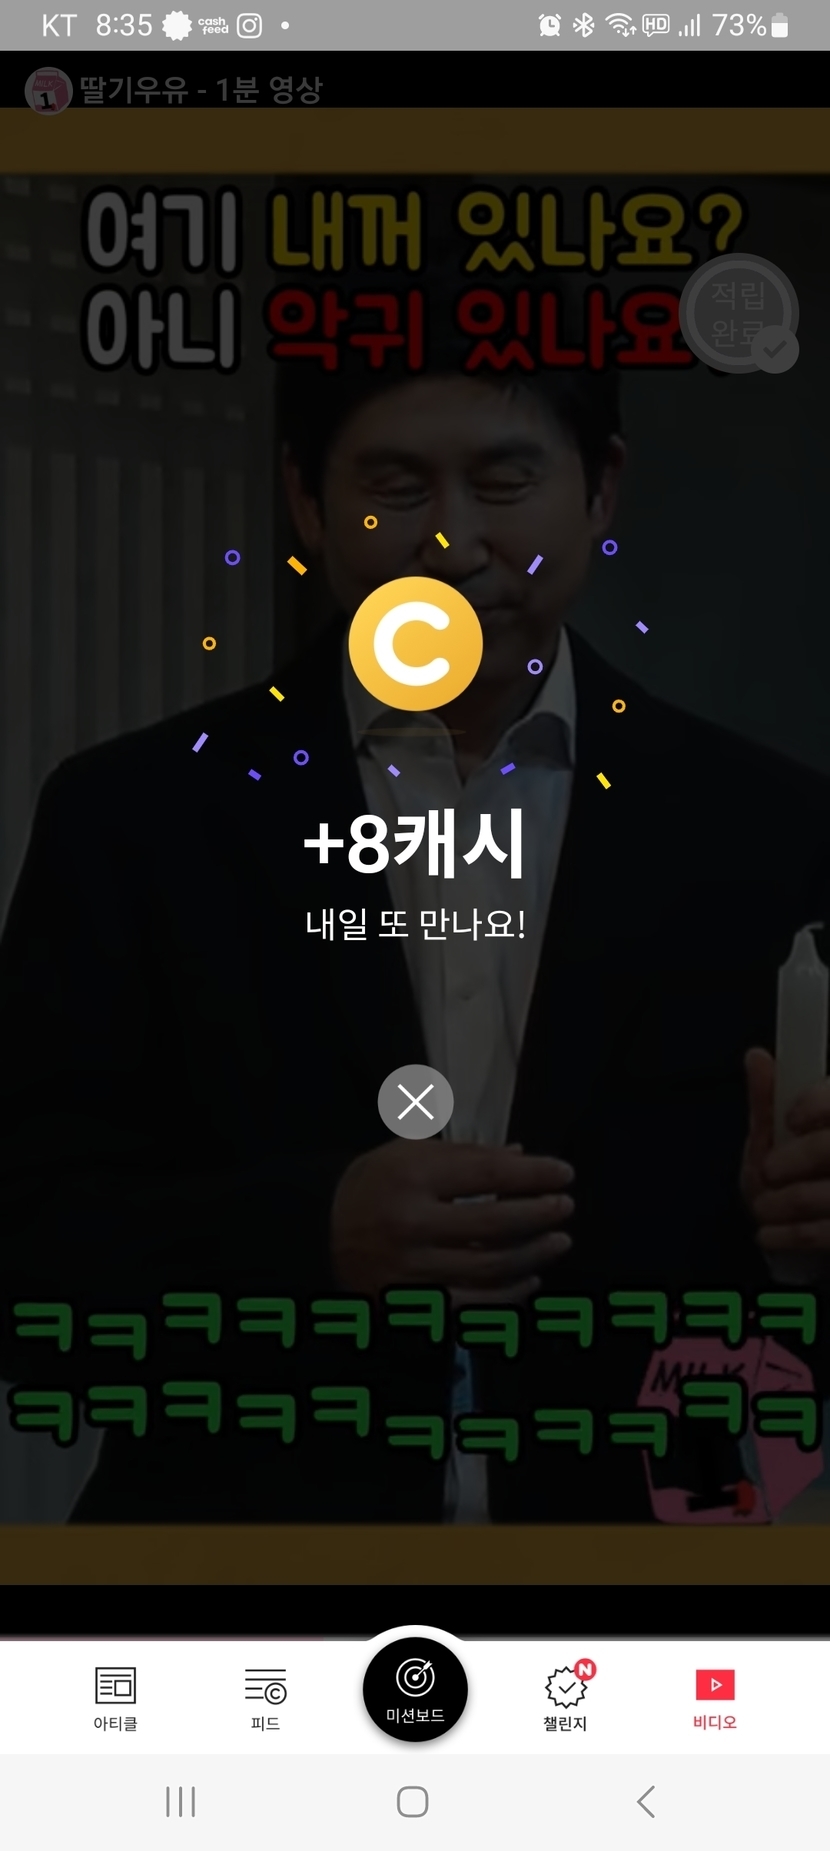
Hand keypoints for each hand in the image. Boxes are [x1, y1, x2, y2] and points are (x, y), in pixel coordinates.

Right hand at [330, 1138, 574, 1306]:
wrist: (317, 1234)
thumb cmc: (372, 1185)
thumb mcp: (408, 1152)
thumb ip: (466, 1155)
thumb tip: (523, 1157)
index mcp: (410, 1177)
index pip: (488, 1173)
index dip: (534, 1173)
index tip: (564, 1173)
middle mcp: (411, 1226)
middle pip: (496, 1223)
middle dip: (540, 1215)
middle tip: (565, 1207)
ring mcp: (412, 1270)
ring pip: (491, 1267)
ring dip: (534, 1255)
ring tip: (558, 1241)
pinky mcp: (413, 1304)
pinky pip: (475, 1305)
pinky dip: (509, 1294)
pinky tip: (529, 1279)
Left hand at [742, 1046, 829, 1261]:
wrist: (805, 1246)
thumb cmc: (796, 1177)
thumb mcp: (776, 1137)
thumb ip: (768, 1100)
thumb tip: (757, 1060)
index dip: (818, 1104)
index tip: (792, 1119)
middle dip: (795, 1160)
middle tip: (771, 1170)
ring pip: (827, 1193)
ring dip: (785, 1203)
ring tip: (767, 1206)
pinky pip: (825, 1232)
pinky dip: (790, 1235)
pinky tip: (771, 1233)